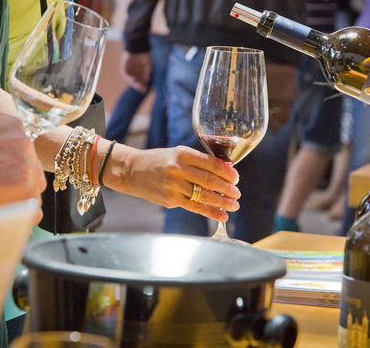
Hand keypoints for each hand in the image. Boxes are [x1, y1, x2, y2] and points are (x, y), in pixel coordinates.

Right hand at [110, 146, 240, 222]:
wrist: (132, 171)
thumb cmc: (159, 161)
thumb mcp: (177, 154)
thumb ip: (197, 162)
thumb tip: (224, 172)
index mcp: (183, 154)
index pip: (212, 164)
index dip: (227, 172)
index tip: (236, 178)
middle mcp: (179, 169)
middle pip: (210, 181)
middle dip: (228, 189)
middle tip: (237, 194)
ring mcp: (174, 185)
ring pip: (205, 196)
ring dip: (223, 202)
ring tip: (234, 205)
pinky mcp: (170, 199)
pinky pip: (195, 207)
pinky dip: (211, 212)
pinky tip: (222, 215)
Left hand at [120, 51, 151, 92]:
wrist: (138, 45)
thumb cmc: (145, 54)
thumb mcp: (148, 65)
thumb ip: (147, 73)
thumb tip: (146, 81)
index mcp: (140, 71)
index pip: (140, 81)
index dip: (142, 86)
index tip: (145, 90)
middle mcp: (134, 71)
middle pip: (135, 81)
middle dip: (138, 86)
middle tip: (141, 89)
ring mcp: (128, 69)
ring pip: (129, 79)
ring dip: (133, 83)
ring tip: (137, 85)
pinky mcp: (124, 66)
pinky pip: (124, 74)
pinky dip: (128, 78)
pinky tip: (133, 79)